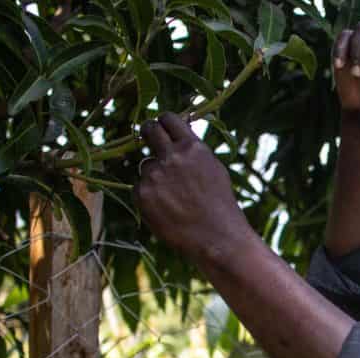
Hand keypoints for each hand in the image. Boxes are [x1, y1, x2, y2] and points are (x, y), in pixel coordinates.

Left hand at [134, 113, 247, 261]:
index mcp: (192, 147)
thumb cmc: (220, 205)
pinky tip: (166, 208)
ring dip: (154, 176)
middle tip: (149, 142)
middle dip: (148, 133)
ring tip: (173, 197)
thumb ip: (194, 150)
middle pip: (148, 130)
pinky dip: (149, 196)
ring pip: (145, 165)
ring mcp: (155, 175)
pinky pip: (139, 187)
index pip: (168, 118)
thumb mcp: (214, 169)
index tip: (161, 129)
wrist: (216, 237)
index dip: (163, 123)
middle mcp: (172, 156)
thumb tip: (177, 136)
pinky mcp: (142, 194)